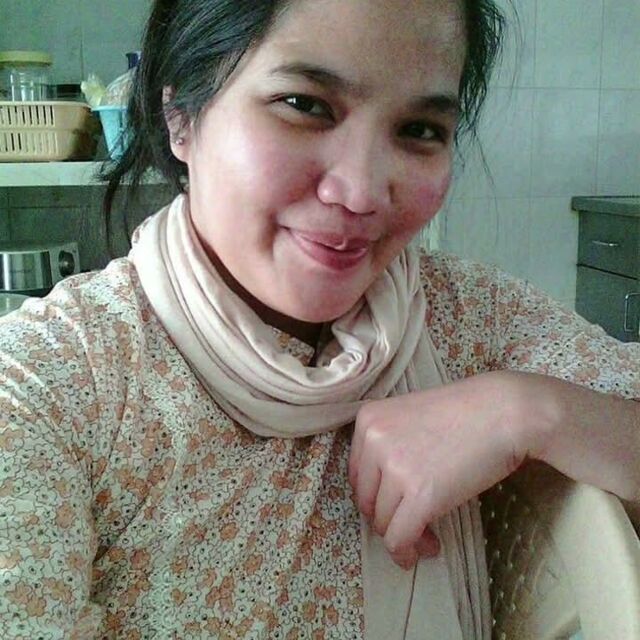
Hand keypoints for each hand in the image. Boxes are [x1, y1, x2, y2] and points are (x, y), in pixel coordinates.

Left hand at [348, 369, 639, 569]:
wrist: (505, 412)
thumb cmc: (467, 411)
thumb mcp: (412, 417)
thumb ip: (391, 444)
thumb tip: (385, 492)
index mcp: (369, 419)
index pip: (357, 474)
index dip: (376, 497)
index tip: (396, 506)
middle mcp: (373, 441)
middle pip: (366, 500)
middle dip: (387, 519)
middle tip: (414, 527)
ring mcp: (394, 468)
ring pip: (382, 522)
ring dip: (403, 538)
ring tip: (429, 539)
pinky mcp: (419, 495)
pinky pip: (399, 538)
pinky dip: (407, 552)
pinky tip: (429, 548)